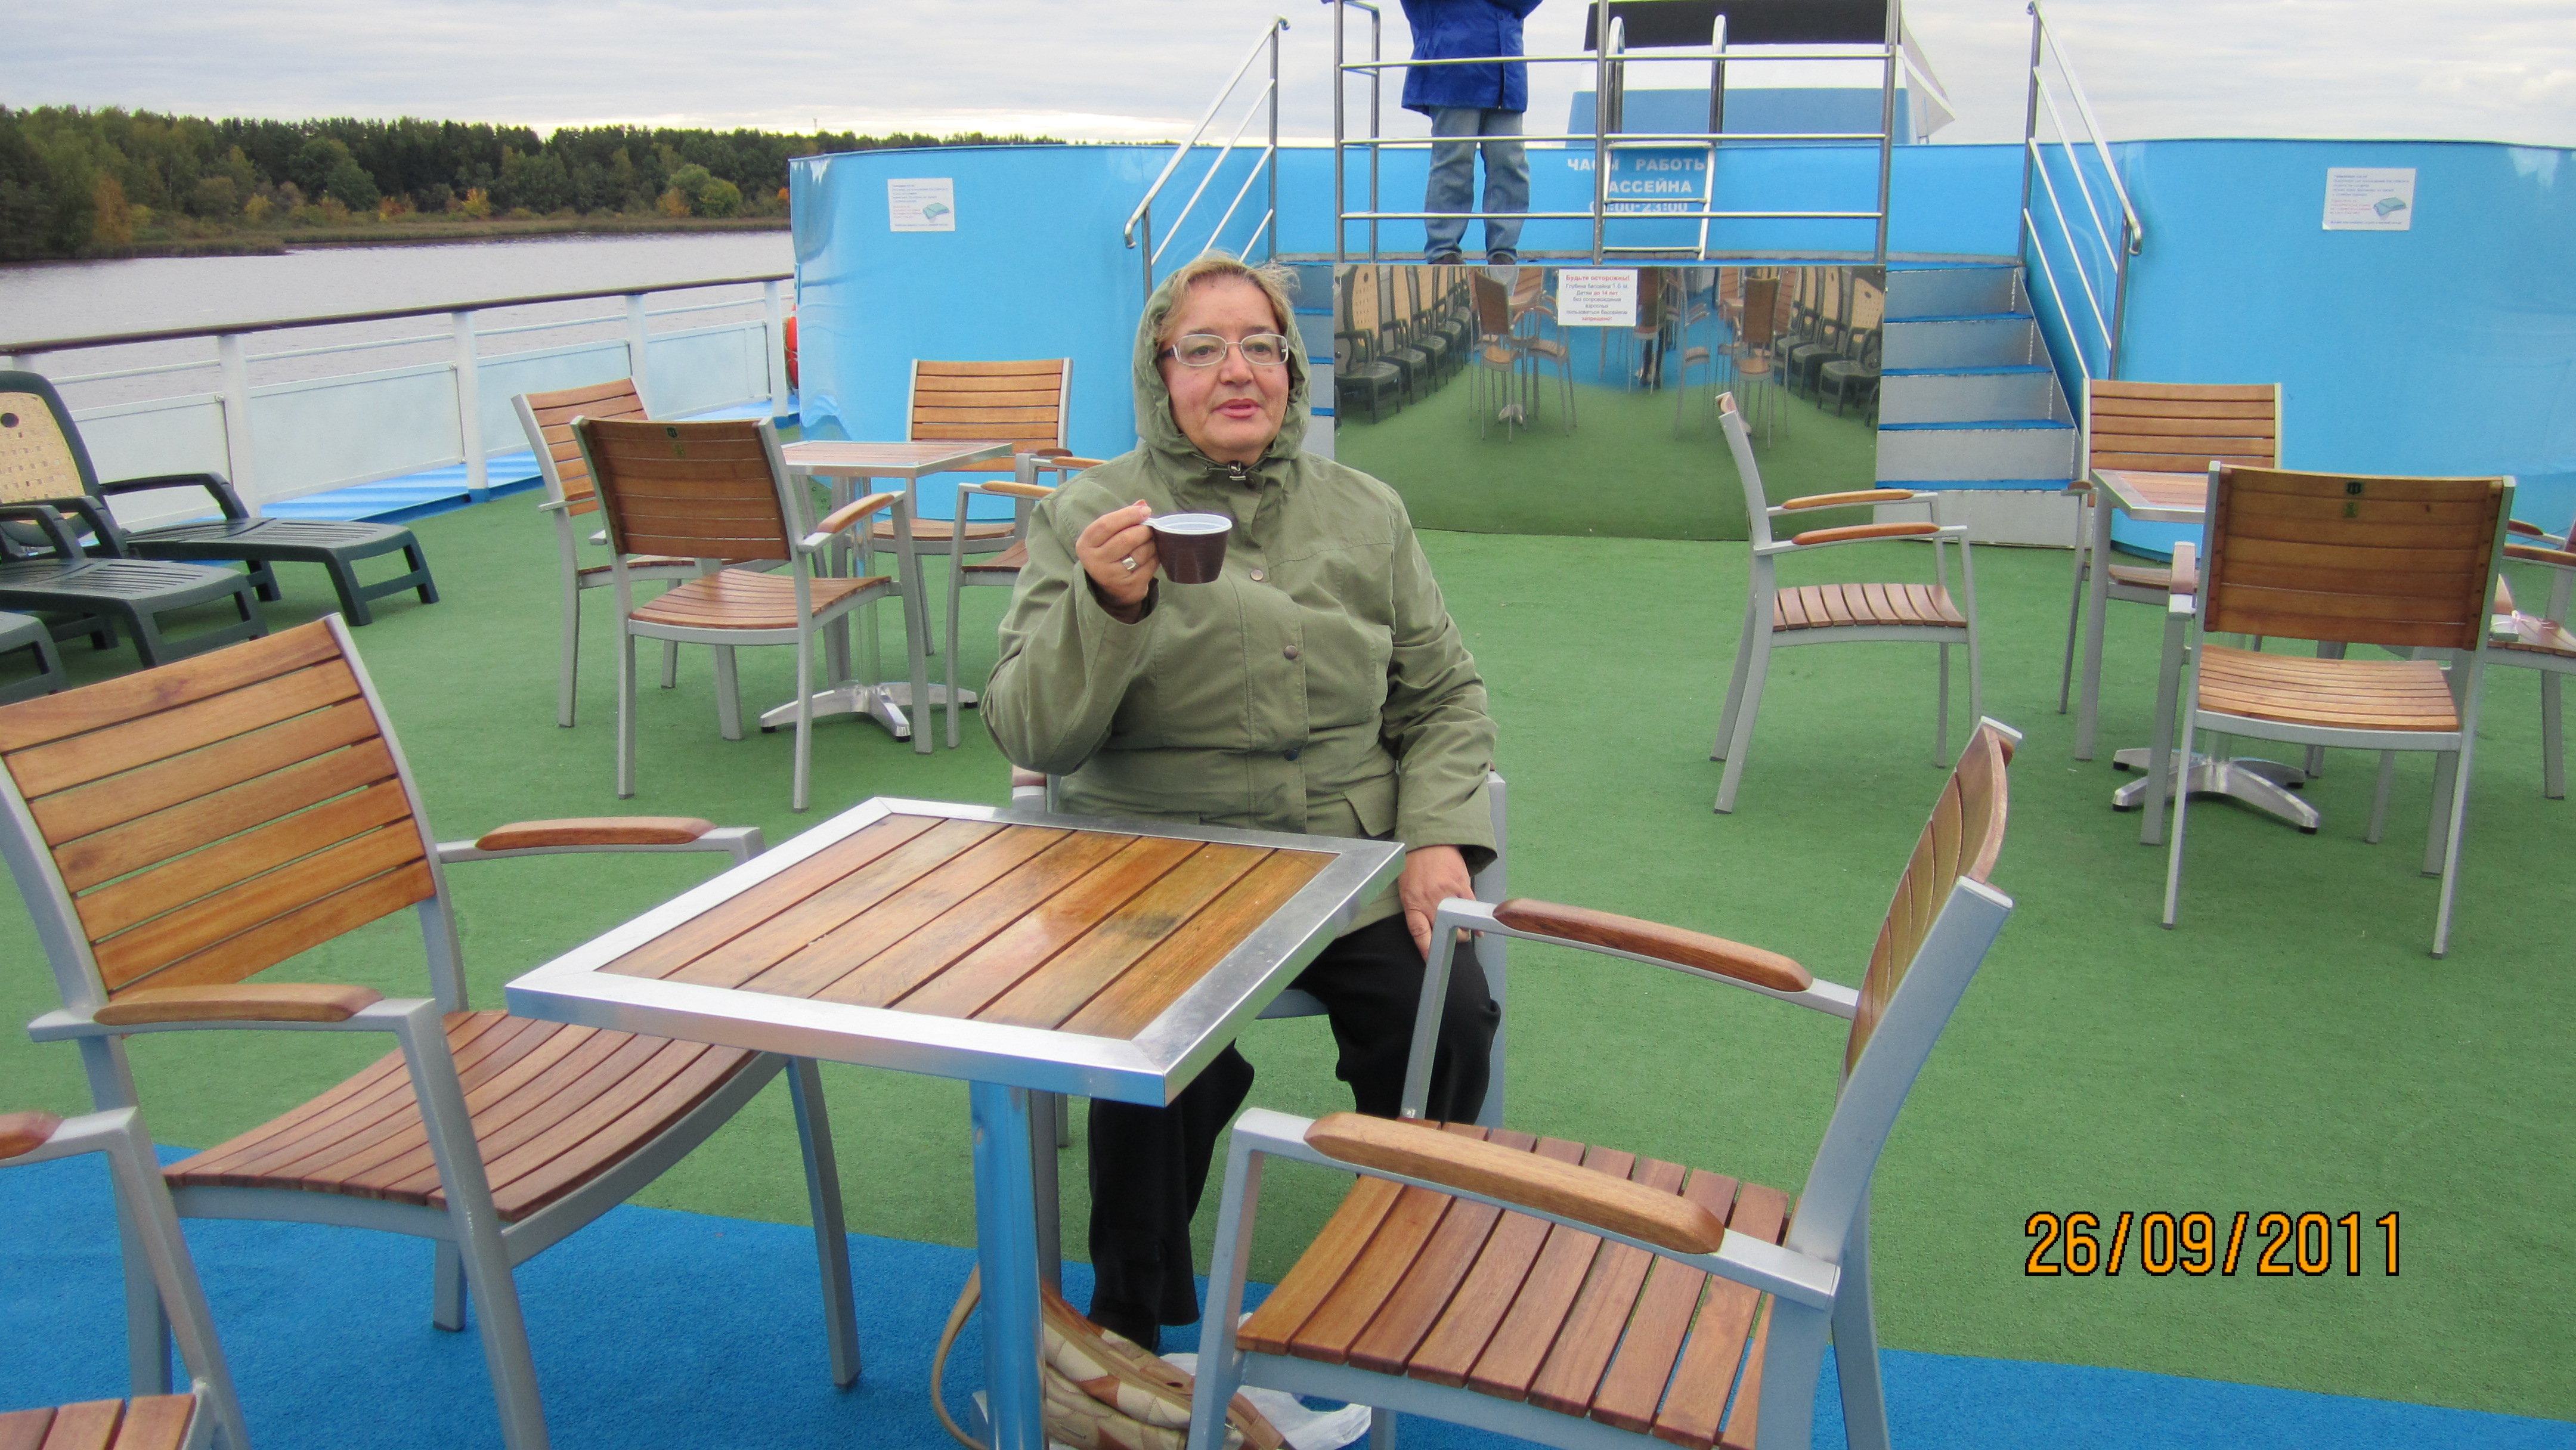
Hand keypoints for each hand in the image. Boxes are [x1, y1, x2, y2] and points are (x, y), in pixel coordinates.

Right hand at [1077, 501, 1157, 618]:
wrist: (1110, 590)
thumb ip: (1123, 518)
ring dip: (1152, 542)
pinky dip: (1156, 556)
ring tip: (1151, 540)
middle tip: (1151, 526)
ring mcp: (1112, 576)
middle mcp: (1095, 562)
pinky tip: (1153, 553)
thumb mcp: (1108, 536)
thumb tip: (1143, 504)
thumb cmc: (1110, 554)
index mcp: (1085, 544)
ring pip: (1140, 552)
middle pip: (1126, 538)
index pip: (1106, 524)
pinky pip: (1150, 565)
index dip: (1128, 515)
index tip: (1145, 511)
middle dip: (1144, 530)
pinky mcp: (1130, 586)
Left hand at [1398, 844, 1473, 959]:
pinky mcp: (1461, 884)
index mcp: (1413, 902)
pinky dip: (1476, 921)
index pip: (1420, 933)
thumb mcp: (1406, 888)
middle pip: (1444, 932)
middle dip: (1450, 940)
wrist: (1428, 839)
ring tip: (1464, 931)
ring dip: (1464, 931)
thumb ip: (1415, 907)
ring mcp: (1447, 893)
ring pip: (1461, 923)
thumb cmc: (1414, 864)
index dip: (1427, 950)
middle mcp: (1430, 900)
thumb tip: (1428, 926)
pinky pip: (1472, 908)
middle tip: (1452, 940)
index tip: (1432, 961)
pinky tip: (1479, 929)